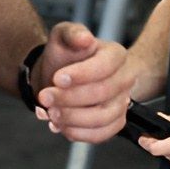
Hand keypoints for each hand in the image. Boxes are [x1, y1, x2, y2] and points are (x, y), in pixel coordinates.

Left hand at [34, 23, 132, 143]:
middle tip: (45, 97)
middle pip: (103, 93)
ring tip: (51, 113)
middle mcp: (124, 79)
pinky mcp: (114, 122)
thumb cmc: (65, 55)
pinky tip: (60, 124)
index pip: (105, 66)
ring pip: (103, 118)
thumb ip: (72, 33)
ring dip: (72, 118)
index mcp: (116, 55)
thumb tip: (85, 39)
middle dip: (70, 98)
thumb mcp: (63, 36)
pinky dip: (77, 133)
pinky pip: (101, 134)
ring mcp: (121, 103)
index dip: (81, 75)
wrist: (59, 77)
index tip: (57, 78)